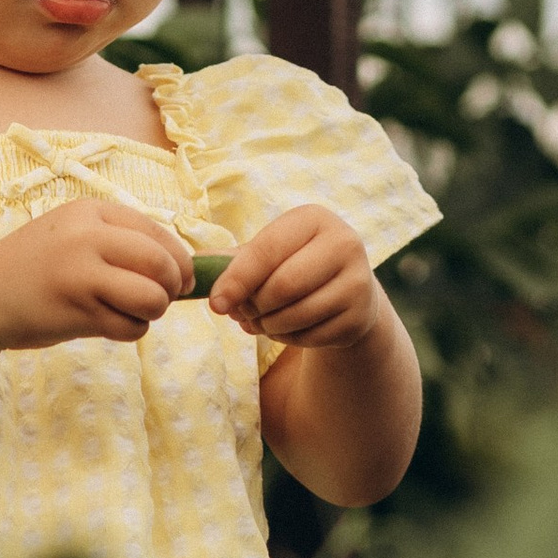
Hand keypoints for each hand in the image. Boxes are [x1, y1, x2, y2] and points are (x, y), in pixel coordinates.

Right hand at [0, 196, 190, 350]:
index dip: (180, 260)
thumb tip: (181, 266)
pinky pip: (130, 326)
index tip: (181, 280)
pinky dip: (130, 330)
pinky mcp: (77, 310)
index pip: (158, 231)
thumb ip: (117, 241)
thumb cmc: (32, 268)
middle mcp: (87, 236)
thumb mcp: (71, 234)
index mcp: (91, 211)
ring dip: (152, 311)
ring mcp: (81, 273)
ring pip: (152, 296)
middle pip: (162, 262)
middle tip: (159, 300)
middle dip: (172, 287)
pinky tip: (108, 325)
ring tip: (130, 312)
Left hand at [212, 204, 379, 352]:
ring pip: (297, 315)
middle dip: (254, 306)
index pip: (267, 249)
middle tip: (242, 313)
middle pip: (284, 285)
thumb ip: (232, 260)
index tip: (216, 303)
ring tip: (259, 321)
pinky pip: (311, 337)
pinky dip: (288, 338)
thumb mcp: (269, 253)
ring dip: (267, 326)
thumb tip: (197, 267)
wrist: (347, 290)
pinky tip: (284, 328)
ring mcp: (359, 281)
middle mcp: (345, 243)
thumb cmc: (295, 264)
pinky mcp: (361, 317)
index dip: (237, 279)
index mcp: (315, 218)